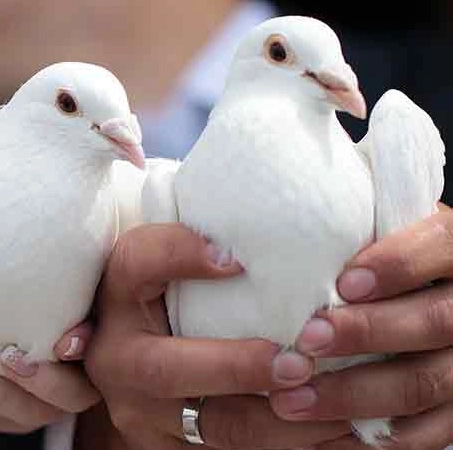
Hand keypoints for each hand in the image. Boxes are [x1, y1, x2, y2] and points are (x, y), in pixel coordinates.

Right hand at [86, 223, 351, 449]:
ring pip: (212, 427)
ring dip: (281, 422)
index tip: (236, 259)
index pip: (135, 264)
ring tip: (336, 407)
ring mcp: (140, 414)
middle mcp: (116, 359)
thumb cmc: (172, 304)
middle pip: (165, 367)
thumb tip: (276, 231)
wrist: (137, 377)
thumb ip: (198, 247)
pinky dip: (287, 446)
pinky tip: (332, 434)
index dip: (179, 256)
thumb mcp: (170, 273)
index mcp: (117, 299)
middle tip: (298, 363)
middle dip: (237, 367)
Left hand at [272, 207, 452, 449]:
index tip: (344, 283)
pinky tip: (317, 436)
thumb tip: (260, 242)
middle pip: (435, 322)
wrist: (393, 314)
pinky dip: (369, 438)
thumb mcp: (361, 239)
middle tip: (307, 339)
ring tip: (290, 399)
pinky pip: (423, 435)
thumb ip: (337, 237)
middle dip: (368, 332)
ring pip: (425, 383)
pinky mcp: (451, 413)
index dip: (399, 264)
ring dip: (353, 394)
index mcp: (450, 252)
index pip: (441, 246)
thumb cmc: (356, 266)